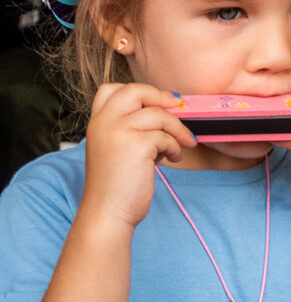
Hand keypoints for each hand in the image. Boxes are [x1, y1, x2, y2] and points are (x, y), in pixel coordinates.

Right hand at [81, 84, 196, 229]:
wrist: (108, 212)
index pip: (111, 89)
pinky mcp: (136, 145)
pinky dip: (175, 147)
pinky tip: (172, 160)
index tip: (160, 101)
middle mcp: (104, 122)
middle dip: (161, 97)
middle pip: (135, 91)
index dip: (139, 91)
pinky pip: (166, 137)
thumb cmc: (118, 185)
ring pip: (159, 115)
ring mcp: (118, 131)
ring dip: (177, 130)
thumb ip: (134, 130)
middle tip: (179, 108)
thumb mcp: (118, 149)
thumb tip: (168, 114)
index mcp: (97, 122)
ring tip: (182, 146)